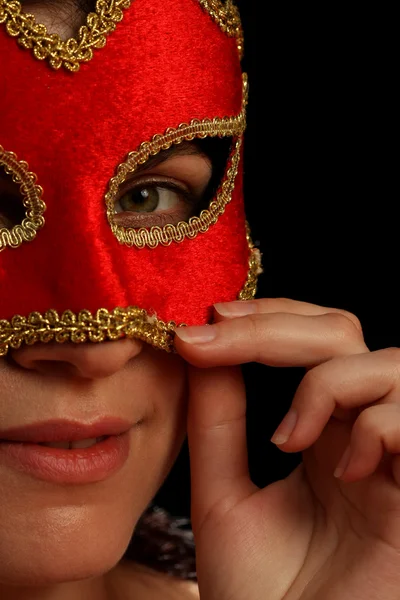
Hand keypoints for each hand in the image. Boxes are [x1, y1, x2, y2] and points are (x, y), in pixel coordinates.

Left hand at [175, 299, 399, 599]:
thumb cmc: (260, 595)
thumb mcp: (222, 494)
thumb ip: (217, 423)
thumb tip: (200, 347)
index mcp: (320, 430)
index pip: (310, 339)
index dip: (263, 317)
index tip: (203, 322)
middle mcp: (360, 434)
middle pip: (342, 332)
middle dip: (274, 327)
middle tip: (213, 337)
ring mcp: (394, 460)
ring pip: (389, 363)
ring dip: (326, 383)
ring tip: (288, 439)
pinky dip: (376, 426)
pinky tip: (339, 471)